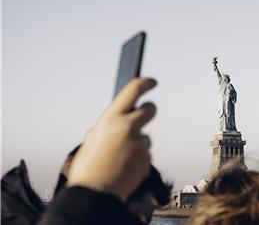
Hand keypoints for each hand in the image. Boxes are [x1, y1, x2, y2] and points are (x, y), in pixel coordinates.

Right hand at [67, 77, 156, 200]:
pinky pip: (145, 154)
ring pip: (146, 137)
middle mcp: (128, 127)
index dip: (145, 83)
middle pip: (150, 109)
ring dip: (137, 143)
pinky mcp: (147, 158)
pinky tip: (125, 168)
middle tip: (144, 114)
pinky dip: (138, 159)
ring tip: (120, 158)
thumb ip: (102, 131)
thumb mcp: (90, 142)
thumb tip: (107, 127)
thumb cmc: (88, 168)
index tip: (152, 81)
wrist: (95, 195)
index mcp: (111, 119)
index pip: (133, 90)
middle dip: (148, 110)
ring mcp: (140, 143)